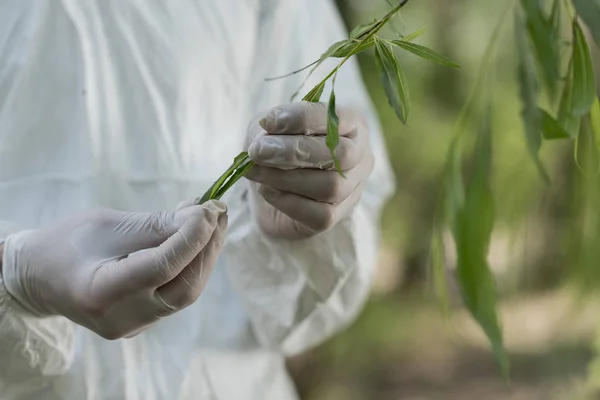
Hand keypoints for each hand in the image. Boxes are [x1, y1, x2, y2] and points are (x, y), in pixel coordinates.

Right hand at [0, 199, 226, 339]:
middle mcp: (120, 318)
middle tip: (218, 213)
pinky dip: (192, 266)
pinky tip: (197, 240)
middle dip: (207, 248)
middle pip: (183, 288)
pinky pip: (176, 294)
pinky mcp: (143, 322)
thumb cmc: (69, 243)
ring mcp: (133, 326)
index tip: (209, 209)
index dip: (191, 237)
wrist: (41, 276)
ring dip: (205, 256)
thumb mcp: (108, 224)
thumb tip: (203, 215)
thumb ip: (157, 224)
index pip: (161, 267)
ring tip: (213, 222)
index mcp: (100, 292)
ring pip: (185, 293)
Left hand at [245, 102, 373, 239]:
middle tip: (258, 151)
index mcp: (351, 125)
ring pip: (330, 186)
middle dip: (295, 151)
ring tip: (255, 171)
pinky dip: (286, 201)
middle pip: (340, 154)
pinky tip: (267, 190)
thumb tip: (268, 129)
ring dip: (285, 178)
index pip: (337, 119)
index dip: (302, 119)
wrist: (267, 188)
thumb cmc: (275, 149)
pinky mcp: (334, 217)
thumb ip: (269, 128)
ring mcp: (351, 190)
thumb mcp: (269, 128)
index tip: (269, 122)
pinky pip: (319, 215)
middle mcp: (360, 157)